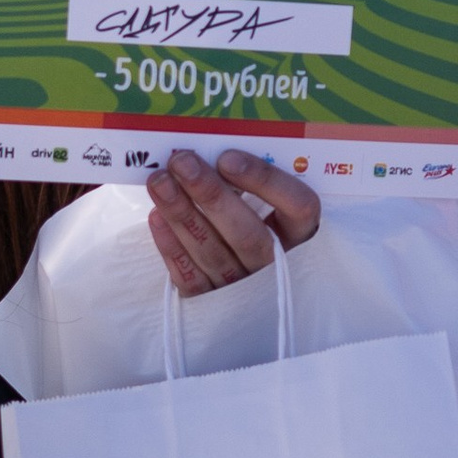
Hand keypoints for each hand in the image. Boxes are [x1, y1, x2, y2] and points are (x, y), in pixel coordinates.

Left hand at [145, 145, 321, 298]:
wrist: (240, 293)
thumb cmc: (250, 227)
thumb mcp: (265, 207)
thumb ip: (247, 185)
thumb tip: (208, 151)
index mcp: (301, 235)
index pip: (298, 207)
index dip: (265, 181)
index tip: (227, 157)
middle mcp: (278, 265)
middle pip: (249, 234)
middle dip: (212, 195)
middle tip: (182, 162)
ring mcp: (246, 290)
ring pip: (214, 253)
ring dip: (183, 214)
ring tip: (159, 181)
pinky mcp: (213, 305)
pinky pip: (192, 279)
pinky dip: (172, 248)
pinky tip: (156, 217)